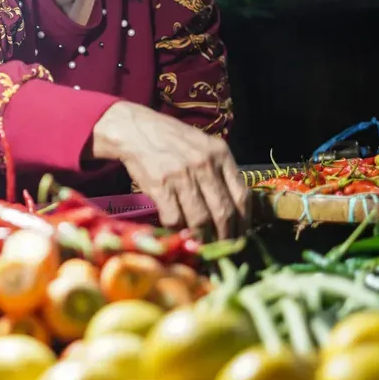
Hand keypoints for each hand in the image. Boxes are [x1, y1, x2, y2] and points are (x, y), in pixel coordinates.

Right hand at [92, 101, 247, 238]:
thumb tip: (231, 209)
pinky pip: (174, 218)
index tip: (240, 236)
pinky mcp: (160, 185)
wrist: (135, 130)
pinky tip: (179, 234)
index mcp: (220, 154)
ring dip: (202, 239)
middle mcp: (204, 164)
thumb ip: (219, 172)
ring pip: (201, 219)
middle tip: (222, 249)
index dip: (243, 222)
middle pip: (223, 212)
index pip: (242, 195)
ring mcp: (182, 175)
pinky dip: (178, 231)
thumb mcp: (202, 146)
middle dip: (225, 237)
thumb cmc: (171, 140)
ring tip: (202, 247)